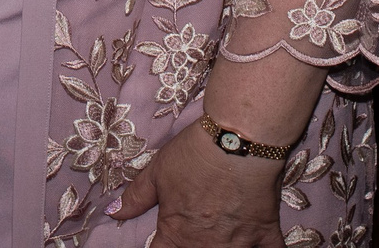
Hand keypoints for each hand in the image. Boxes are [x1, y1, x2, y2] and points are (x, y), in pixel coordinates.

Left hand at [110, 116, 286, 247]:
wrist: (238, 141)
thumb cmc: (195, 154)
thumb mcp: (157, 171)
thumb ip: (135, 197)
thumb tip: (113, 213)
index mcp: (177, 235)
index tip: (161, 244)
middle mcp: (206, 246)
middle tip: (193, 236)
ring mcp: (238, 244)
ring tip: (218, 239)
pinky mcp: (265, 233)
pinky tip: (257, 247)